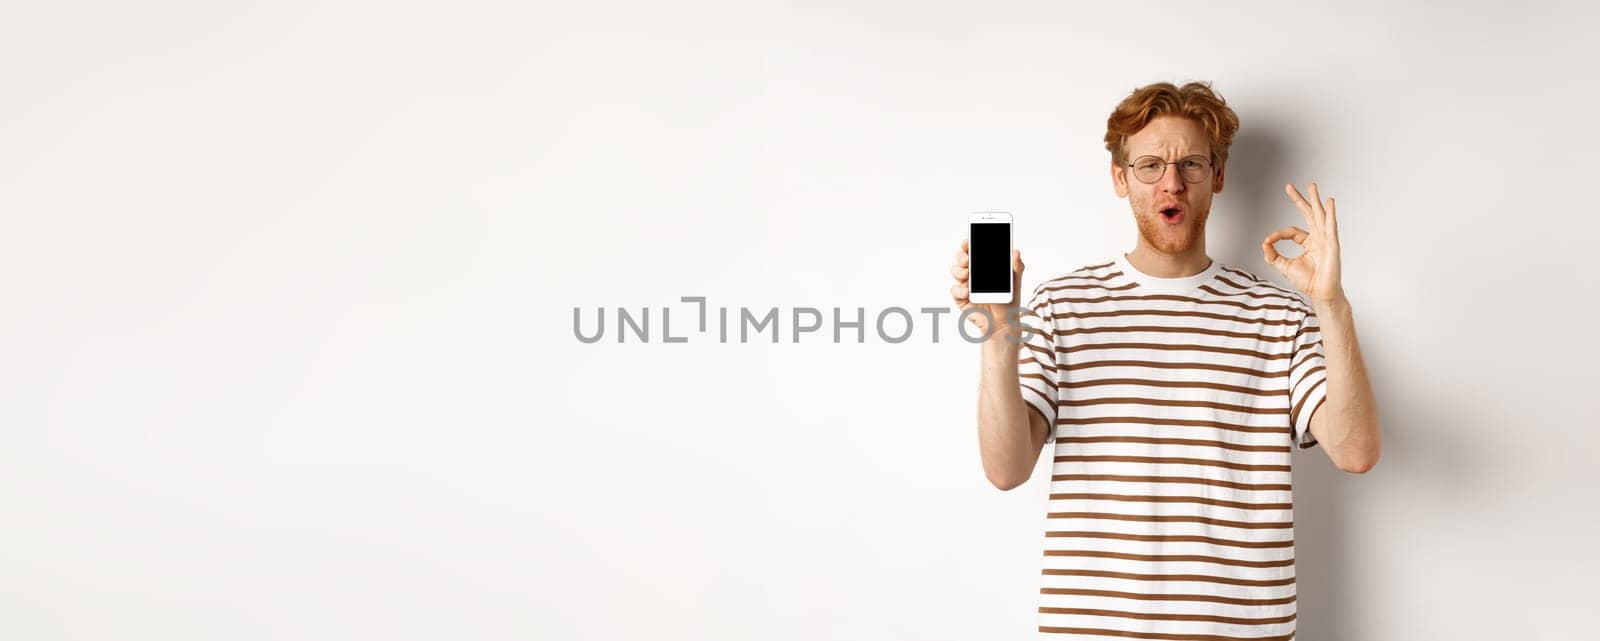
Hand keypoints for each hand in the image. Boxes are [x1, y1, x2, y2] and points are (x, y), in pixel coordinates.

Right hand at [949, 239, 1024, 340]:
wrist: (1005, 323)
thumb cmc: (1009, 302)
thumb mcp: (1015, 282)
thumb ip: (1016, 266)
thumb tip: (1016, 251)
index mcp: (983, 267)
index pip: (973, 251)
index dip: (968, 244)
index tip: (968, 240)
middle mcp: (972, 274)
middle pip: (960, 259)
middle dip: (962, 256)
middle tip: (968, 259)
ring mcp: (965, 286)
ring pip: (955, 271)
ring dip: (959, 270)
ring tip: (967, 273)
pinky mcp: (961, 299)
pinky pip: (955, 291)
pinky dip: (959, 290)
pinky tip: (968, 291)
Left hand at [1263, 182, 1345, 304]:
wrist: (1320, 293)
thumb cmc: (1308, 281)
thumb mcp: (1283, 266)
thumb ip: (1272, 255)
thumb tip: (1264, 242)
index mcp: (1309, 242)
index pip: (1291, 231)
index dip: (1278, 234)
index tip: (1268, 240)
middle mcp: (1318, 238)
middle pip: (1308, 214)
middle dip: (1299, 200)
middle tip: (1289, 187)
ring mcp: (1326, 239)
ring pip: (1319, 215)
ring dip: (1315, 200)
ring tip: (1312, 186)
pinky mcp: (1332, 244)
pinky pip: (1330, 226)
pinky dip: (1330, 213)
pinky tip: (1329, 202)